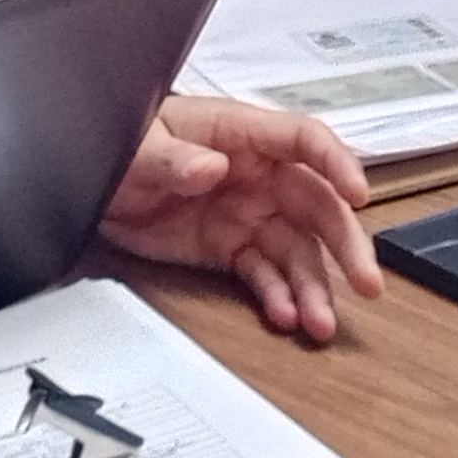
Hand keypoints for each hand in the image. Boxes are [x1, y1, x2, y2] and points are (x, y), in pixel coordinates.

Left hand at [98, 95, 382, 342]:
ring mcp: (249, 213)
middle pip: (319, 205)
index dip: (337, 163)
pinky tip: (284, 317)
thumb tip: (212, 168)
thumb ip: (174, 158)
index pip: (304, 140)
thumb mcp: (139, 146)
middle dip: (346, 244)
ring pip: (298, 250)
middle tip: (367, 282)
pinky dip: (277, 296)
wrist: (89, 182)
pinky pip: (265, 274)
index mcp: (242, 134)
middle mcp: (259, 174)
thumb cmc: (121, 142)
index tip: (359, 193)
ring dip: (315, 287)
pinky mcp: (232, 248)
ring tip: (320, 323)